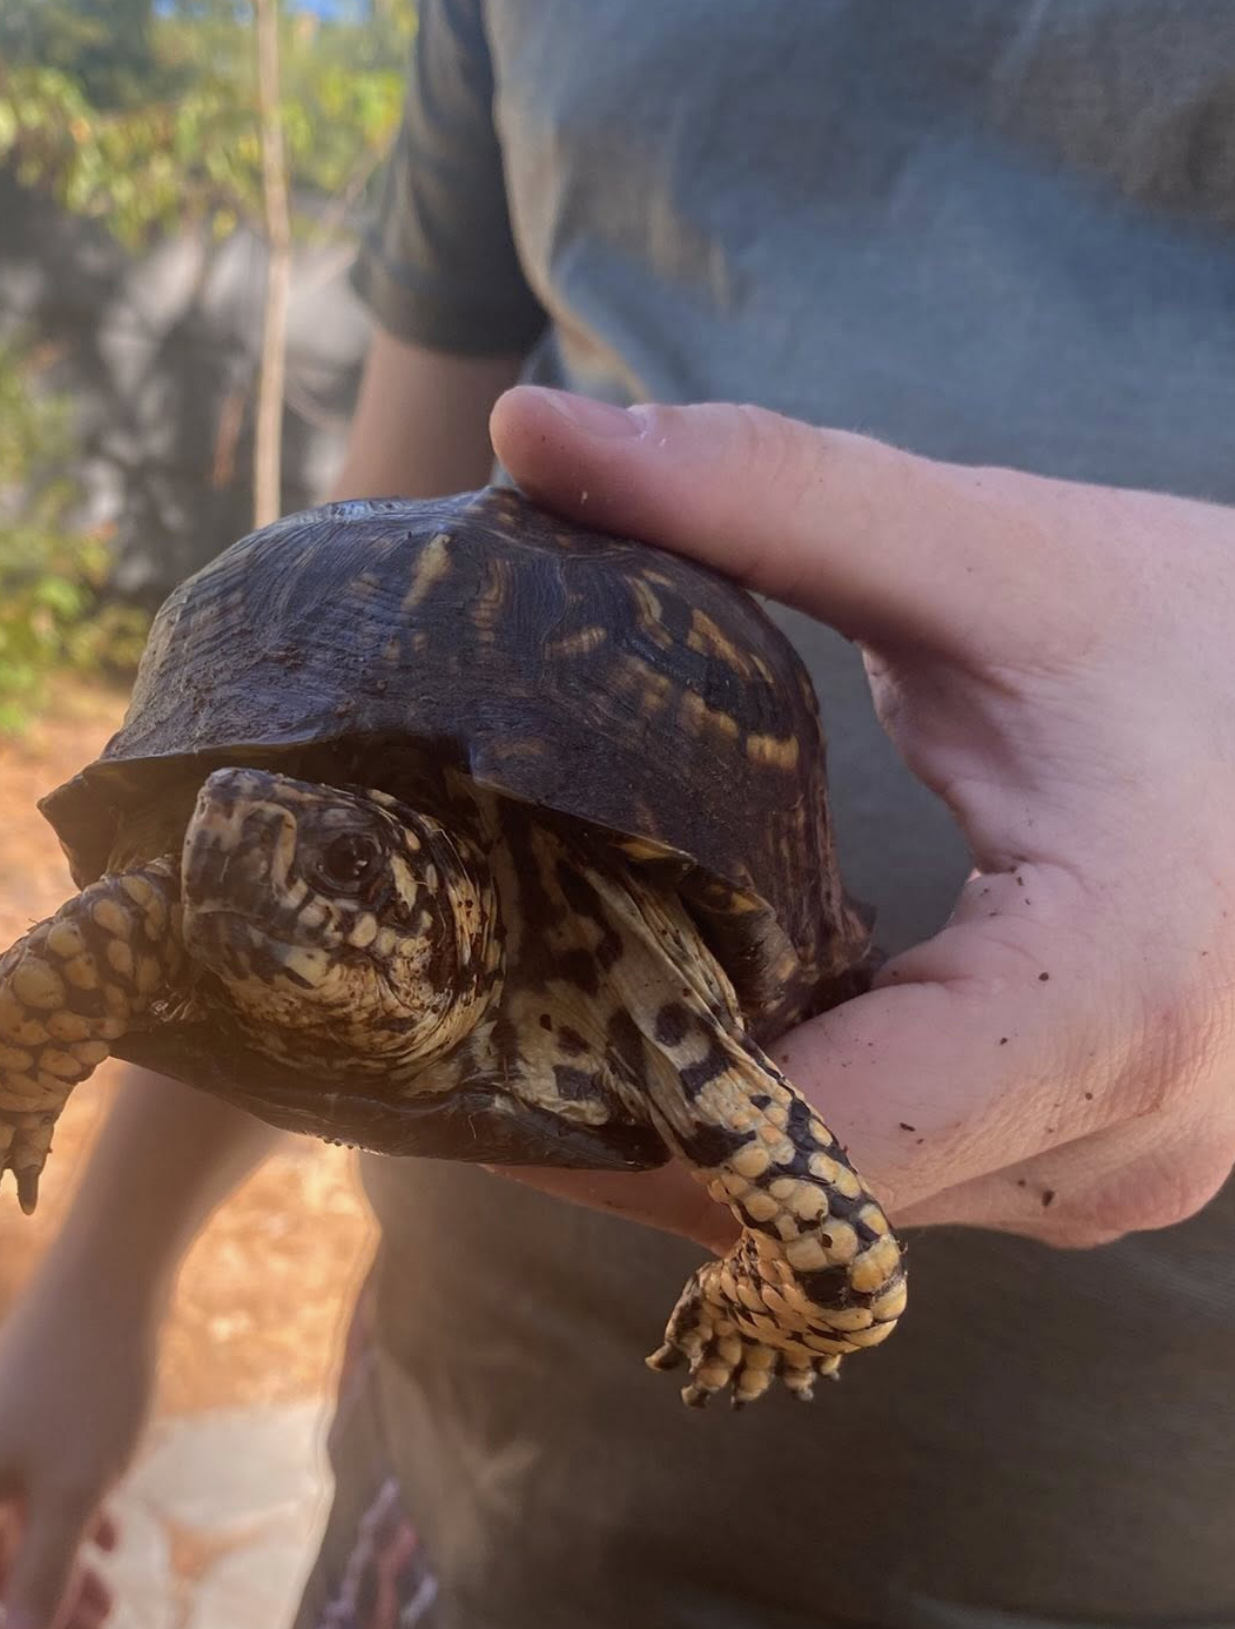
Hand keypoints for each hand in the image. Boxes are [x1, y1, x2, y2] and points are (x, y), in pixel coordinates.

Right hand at [0, 1244, 157, 1628]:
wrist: (108, 1273)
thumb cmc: (92, 1387)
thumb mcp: (77, 1494)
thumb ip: (45, 1573)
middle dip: (33, 1608)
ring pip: (14, 1518)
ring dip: (58, 1565)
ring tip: (112, 1602)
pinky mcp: (21, 1398)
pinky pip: (34, 1478)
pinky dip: (68, 1516)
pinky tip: (114, 1533)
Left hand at [489, 389, 1234, 1248]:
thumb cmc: (1215, 633)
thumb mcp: (997, 556)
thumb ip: (764, 496)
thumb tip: (528, 427)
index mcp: (1107, 1003)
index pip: (792, 1139)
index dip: (610, 1094)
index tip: (469, 1017)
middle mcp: (1127, 1141)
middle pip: (799, 1192)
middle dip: (632, 1106)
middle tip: (479, 996)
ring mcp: (1122, 1176)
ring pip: (844, 1201)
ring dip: (710, 1117)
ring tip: (577, 988)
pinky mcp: (1103, 1167)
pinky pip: (903, 1175)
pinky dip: (798, 1108)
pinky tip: (714, 1008)